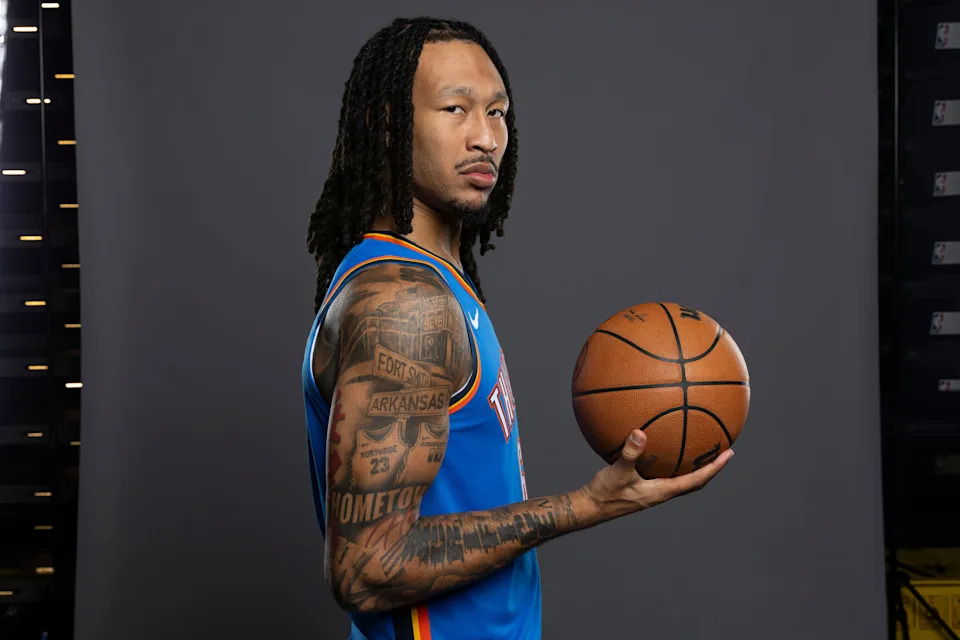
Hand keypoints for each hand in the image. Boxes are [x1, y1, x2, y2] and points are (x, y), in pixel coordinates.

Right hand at [581, 429, 733, 519]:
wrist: (589, 508)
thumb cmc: (605, 494)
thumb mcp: (617, 472)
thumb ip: (630, 453)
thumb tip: (641, 433)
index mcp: (662, 491)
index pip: (697, 480)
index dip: (715, 468)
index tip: (729, 454)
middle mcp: (661, 492)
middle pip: (694, 481)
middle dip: (710, 466)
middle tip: (722, 450)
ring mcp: (652, 490)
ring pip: (680, 477)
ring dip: (692, 465)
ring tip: (698, 447)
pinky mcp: (641, 486)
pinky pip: (662, 471)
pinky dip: (668, 459)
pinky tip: (659, 445)